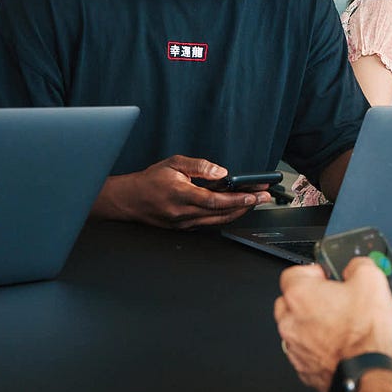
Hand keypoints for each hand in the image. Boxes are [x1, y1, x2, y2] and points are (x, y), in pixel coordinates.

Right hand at [90, 155, 270, 228]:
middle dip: (246, 205)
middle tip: (264, 197)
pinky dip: (225, 215)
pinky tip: (236, 207)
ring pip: (218, 220)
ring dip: (239, 211)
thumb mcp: (174, 163)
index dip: (238, 199)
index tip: (254, 194)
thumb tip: (221, 172)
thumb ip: (200, 166)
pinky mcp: (183, 227)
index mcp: (181, 195)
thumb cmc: (149, 180)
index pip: (216, 200)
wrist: (128, 200)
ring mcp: (184, 223)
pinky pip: (209, 223)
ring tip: (255, 201)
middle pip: (222, 212)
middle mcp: (183, 213)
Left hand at [275, 259, 391, 391]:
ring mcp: (295, 347)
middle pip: (292, 300)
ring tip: (341, 323)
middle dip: (313, 298)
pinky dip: (320, 346)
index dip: (315, 271)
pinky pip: (307, 349)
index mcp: (300, 295)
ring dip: (315, 323)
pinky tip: (341, 344)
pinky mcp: (304, 368)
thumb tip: (356, 266)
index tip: (330, 276)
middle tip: (335, 299)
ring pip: (298, 327)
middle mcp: (290, 321)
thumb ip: (359, 265)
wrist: (367, 374)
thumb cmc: (364, 336)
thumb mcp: (372, 281)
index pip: (294, 271)